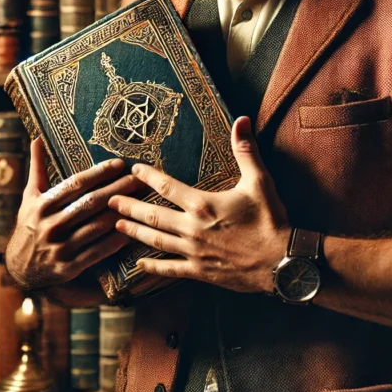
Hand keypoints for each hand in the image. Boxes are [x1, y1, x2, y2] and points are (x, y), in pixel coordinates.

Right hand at [5, 137, 138, 291]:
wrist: (18, 267)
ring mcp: (59, 248)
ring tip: (141, 201)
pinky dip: (115, 241)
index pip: (75, 184)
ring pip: (96, 227)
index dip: (98, 173)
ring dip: (120, 213)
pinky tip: (131, 231)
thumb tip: (38, 138)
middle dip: (117, 189)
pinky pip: (97, 252)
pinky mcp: (68, 268)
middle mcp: (50, 226)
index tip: (120, 163)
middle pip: (90, 204)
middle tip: (139, 179)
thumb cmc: (30, 224)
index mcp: (42, 205)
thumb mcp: (30, 196)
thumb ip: (38, 167)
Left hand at [108, 116, 290, 293]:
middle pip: (152, 215)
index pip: (167, 187)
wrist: (282, 262)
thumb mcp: (260, 181)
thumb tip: (242, 120)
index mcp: (203, 204)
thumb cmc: (270, 220)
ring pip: (155, 241)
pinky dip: (152, 268)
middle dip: (129, 206)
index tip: (133, 170)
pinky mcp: (200, 272)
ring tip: (116, 224)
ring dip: (134, 232)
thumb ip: (246, 150)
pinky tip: (138, 266)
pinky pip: (169, 270)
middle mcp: (192, 229)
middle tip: (109, 199)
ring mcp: (194, 253)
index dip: (148, 177)